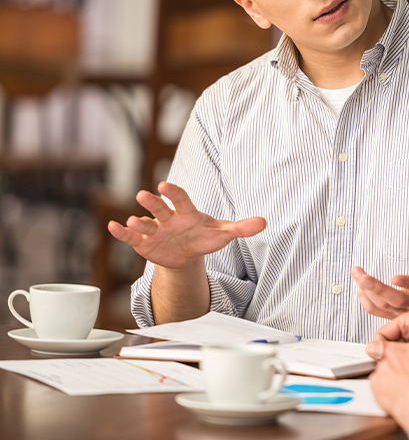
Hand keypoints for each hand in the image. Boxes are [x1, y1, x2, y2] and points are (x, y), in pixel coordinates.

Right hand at [107, 181, 265, 269]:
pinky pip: (131, 238)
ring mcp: (155, 230)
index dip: (174, 193)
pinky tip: (113, 227)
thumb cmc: (205, 238)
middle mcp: (168, 218)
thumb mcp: (223, 234)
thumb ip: (241, 227)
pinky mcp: (144, 244)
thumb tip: (264, 222)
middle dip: (152, 202)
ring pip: (144, 223)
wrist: (188, 254)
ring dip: (138, 221)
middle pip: (160, 208)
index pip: (181, 199)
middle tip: (144, 194)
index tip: (166, 185)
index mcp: (187, 212)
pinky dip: (122, 233)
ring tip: (131, 221)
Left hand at [351, 219, 408, 332]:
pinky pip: (381, 312)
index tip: (394, 277)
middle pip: (395, 299)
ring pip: (385, 307)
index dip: (408, 283)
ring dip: (367, 293)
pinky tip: (360, 290)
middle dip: (375, 287)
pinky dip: (368, 303)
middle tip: (360, 274)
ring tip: (357, 275)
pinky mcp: (403, 315)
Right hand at [368, 309, 408, 378]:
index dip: (381, 349)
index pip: (383, 333)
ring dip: (399, 363)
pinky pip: (407, 360)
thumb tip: (371, 349)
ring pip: (397, 354)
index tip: (381, 362)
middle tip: (398, 368)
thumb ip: (392, 348)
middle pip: (389, 344)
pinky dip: (407, 368)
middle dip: (390, 356)